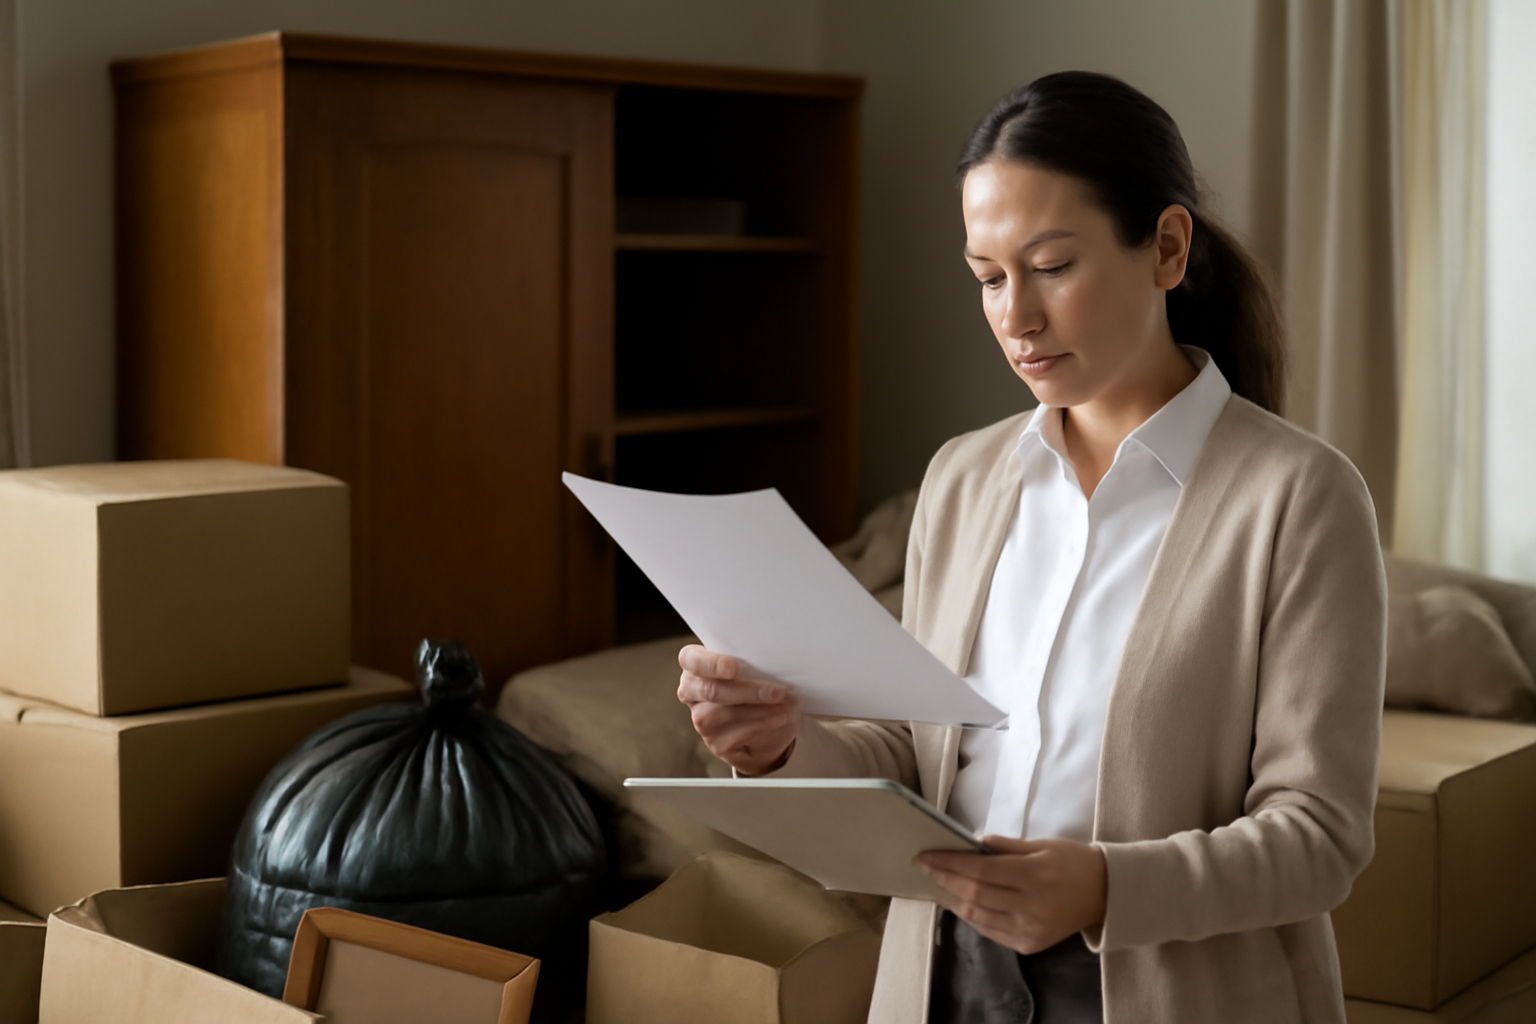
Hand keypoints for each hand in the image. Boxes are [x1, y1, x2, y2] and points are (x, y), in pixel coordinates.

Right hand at [677, 644, 801, 775]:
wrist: (763, 725)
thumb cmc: (755, 685)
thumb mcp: (753, 668)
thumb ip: (753, 662)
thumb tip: (774, 664)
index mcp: (694, 664)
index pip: (691, 659)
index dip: (711, 664)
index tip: (734, 668)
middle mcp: (691, 692)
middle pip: (712, 690)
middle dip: (748, 691)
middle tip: (778, 691)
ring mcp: (701, 720)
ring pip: (726, 714)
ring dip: (761, 709)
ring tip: (787, 704)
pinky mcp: (716, 743)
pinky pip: (739, 733)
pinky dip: (764, 723)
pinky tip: (781, 717)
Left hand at [917, 837, 1107, 954]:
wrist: (1105, 895)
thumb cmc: (1071, 862)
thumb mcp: (1041, 844)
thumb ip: (1004, 846)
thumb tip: (970, 844)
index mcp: (1035, 875)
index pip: (981, 870)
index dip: (949, 862)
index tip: (925, 855)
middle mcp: (1031, 906)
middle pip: (975, 894)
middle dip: (944, 879)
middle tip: (925, 866)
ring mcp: (1029, 930)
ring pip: (977, 916)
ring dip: (953, 899)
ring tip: (938, 883)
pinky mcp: (1029, 945)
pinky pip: (990, 931)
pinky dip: (971, 916)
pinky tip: (961, 901)